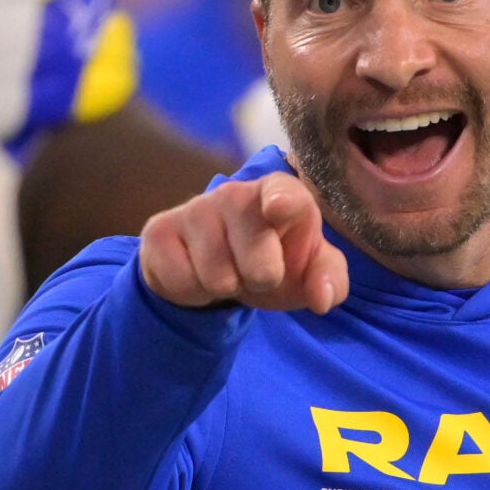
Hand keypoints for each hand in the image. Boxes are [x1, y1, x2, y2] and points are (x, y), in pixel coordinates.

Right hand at [137, 174, 348, 312]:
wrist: (215, 272)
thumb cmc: (271, 262)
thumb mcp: (307, 273)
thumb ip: (329, 279)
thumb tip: (323, 298)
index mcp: (279, 196)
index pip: (283, 190)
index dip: (281, 200)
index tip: (277, 210)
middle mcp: (235, 194)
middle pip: (253, 247)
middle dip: (261, 277)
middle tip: (258, 276)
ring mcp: (194, 209)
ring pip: (216, 274)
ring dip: (226, 288)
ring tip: (227, 274)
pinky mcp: (159, 232)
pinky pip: (181, 280)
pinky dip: (194, 293)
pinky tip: (197, 275)